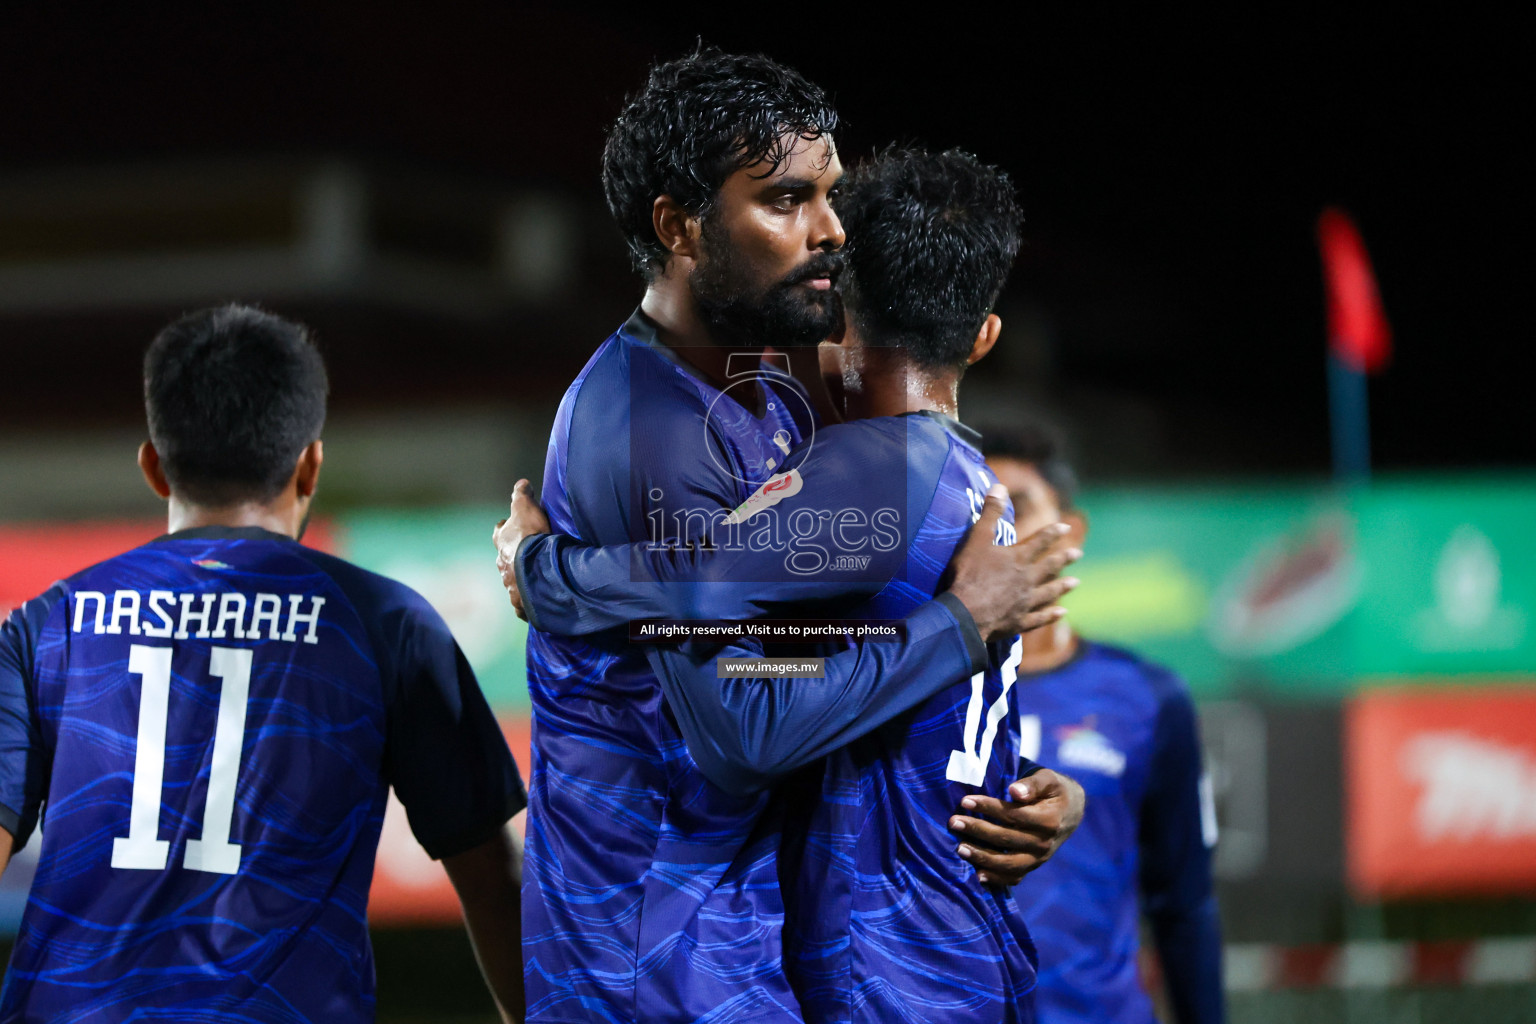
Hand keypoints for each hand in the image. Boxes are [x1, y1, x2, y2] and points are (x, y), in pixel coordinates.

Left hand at [491, 479, 549, 620]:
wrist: (537, 567)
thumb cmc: (530, 536)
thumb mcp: (526, 508)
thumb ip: (522, 495)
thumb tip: (521, 482)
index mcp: (502, 542)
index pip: (498, 532)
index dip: (502, 528)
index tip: (505, 526)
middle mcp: (502, 564)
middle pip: (504, 559)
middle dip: (512, 558)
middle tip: (524, 556)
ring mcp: (510, 584)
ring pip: (513, 581)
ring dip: (520, 580)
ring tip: (533, 579)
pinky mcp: (520, 601)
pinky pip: (521, 604)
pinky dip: (526, 604)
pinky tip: (533, 605)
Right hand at [946, 484, 1080, 641]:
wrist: (967, 612)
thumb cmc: (970, 574)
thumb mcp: (977, 539)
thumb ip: (989, 513)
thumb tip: (999, 486)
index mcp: (1018, 558)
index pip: (1040, 541)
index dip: (1052, 532)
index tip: (1065, 525)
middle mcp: (1027, 579)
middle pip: (1049, 566)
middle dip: (1063, 558)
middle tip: (1078, 553)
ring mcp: (1025, 602)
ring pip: (1049, 592)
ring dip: (1062, 586)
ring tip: (1075, 583)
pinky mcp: (1019, 621)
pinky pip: (1039, 617)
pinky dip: (1051, 615)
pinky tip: (1061, 613)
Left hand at [949, 769, 1086, 886]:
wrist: (1069, 813)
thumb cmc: (1052, 791)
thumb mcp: (1048, 779)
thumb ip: (1032, 784)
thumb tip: (1014, 791)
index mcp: (1049, 820)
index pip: (1014, 815)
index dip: (989, 808)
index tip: (965, 801)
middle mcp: (1045, 843)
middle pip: (1007, 839)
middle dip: (978, 830)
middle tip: (954, 822)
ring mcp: (1039, 859)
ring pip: (1008, 864)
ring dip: (982, 857)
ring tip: (959, 848)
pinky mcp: (1032, 867)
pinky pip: (1014, 878)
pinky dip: (995, 879)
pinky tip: (976, 874)